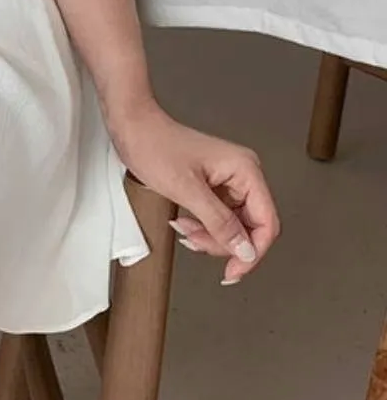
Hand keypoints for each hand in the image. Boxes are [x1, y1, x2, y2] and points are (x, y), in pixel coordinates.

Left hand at [105, 98, 280, 284]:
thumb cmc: (155, 146)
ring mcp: (229, 179)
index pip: (267, 223)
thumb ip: (220, 223)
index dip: (253, 252)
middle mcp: (243, 174)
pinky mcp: (215, 185)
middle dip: (223, 242)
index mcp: (245, 170)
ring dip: (209, 235)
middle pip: (250, 227)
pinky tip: (185, 223)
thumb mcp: (187, 190)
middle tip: (196, 243)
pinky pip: (218, 217)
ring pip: (232, 226)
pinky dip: (202, 226)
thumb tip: (246, 251)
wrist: (133, 128)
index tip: (234, 271)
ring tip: (185, 229)